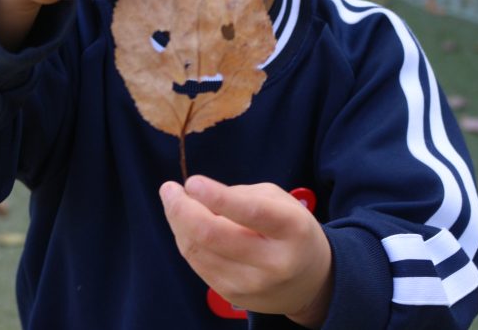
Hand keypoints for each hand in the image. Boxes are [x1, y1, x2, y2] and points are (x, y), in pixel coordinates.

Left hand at [160, 175, 331, 327]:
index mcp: (291, 229)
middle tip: (168, 189)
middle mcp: (273, 262)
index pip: (251, 212)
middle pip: (212, 235)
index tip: (191, 182)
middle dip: (181, 209)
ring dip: (178, 222)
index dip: (216, 197)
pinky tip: (186, 225)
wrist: (309, 281)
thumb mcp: (278, 201)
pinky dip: (186, 240)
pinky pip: (197, 263)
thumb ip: (240, 195)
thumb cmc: (289, 229)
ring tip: (176, 202)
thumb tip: (195, 198)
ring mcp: (251, 284)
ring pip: (197, 249)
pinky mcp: (233, 296)